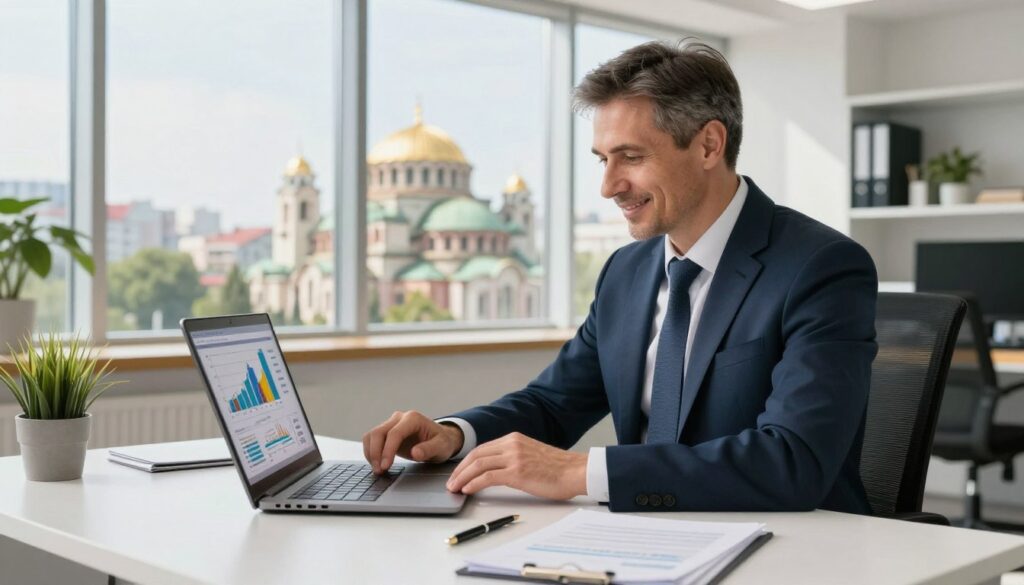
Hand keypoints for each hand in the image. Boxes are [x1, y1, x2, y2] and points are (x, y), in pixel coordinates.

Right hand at [362, 410, 463, 473]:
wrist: (440, 439)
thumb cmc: (442, 442)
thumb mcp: (441, 447)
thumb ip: (429, 449)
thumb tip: (415, 453)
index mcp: (413, 418)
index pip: (394, 433)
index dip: (388, 450)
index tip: (385, 466)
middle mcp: (399, 418)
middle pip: (378, 433)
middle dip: (375, 453)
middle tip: (379, 471)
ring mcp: (391, 424)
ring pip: (372, 435)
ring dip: (371, 453)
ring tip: (377, 470)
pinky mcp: (386, 432)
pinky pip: (372, 440)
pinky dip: (370, 452)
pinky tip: (377, 464)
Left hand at [445, 432, 587, 499]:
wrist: (575, 471)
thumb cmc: (558, 468)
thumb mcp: (531, 454)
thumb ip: (514, 457)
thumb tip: (496, 471)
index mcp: (514, 439)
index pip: (482, 448)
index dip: (467, 462)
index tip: (459, 472)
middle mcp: (512, 444)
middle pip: (476, 455)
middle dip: (460, 469)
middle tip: (451, 482)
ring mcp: (514, 457)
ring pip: (478, 465)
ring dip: (462, 477)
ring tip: (454, 488)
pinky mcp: (517, 472)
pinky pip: (488, 477)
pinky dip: (474, 483)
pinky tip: (467, 490)